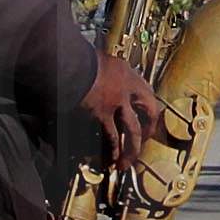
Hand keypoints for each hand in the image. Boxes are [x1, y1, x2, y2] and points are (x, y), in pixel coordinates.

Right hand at [85, 52, 161, 167]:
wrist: (68, 59)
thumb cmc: (78, 58)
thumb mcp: (99, 61)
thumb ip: (105, 72)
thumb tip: (100, 80)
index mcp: (126, 71)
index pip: (147, 92)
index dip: (150, 107)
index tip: (148, 117)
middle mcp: (127, 86)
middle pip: (150, 110)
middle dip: (149, 128)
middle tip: (144, 140)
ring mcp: (117, 101)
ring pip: (133, 130)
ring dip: (132, 148)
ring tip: (127, 161)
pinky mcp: (102, 113)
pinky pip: (111, 136)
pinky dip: (112, 149)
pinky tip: (111, 158)